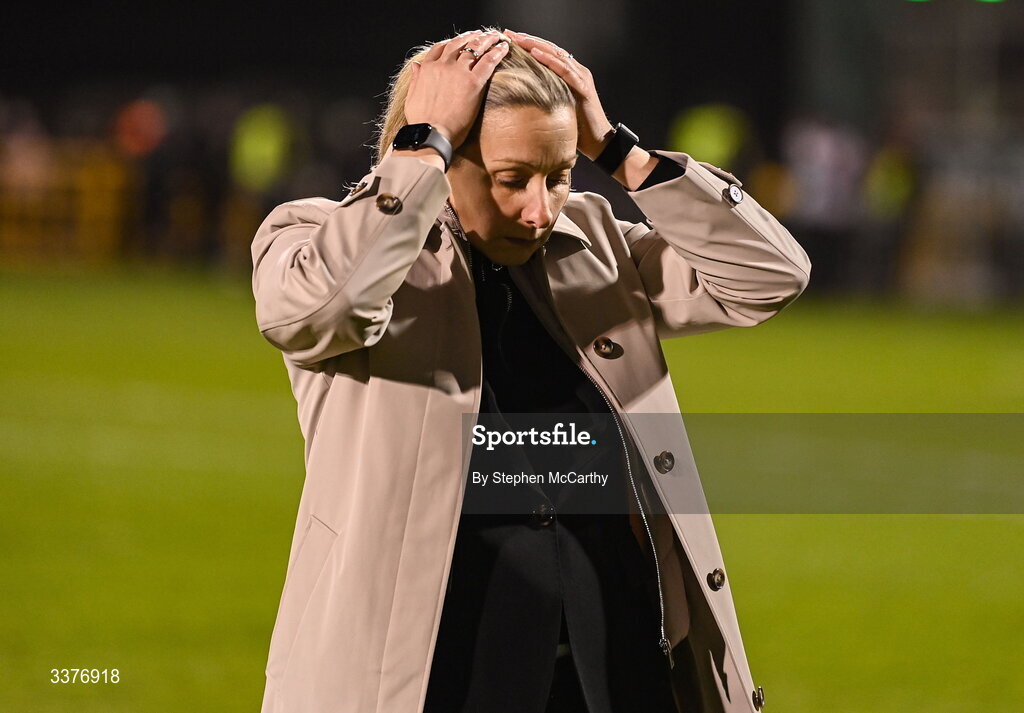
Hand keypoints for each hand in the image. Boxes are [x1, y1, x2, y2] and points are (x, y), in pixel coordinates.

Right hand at [404, 31, 509, 149]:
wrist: (431, 134)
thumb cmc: (422, 122)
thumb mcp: (412, 97)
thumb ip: (416, 79)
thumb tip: (417, 65)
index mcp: (428, 69)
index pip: (441, 47)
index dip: (452, 42)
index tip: (461, 41)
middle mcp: (443, 65)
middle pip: (459, 43)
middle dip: (471, 37)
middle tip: (481, 35)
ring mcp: (458, 72)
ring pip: (475, 47)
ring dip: (486, 39)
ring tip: (495, 37)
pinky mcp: (473, 82)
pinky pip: (488, 61)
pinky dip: (497, 51)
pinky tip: (504, 47)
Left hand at [505, 30, 613, 159]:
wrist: (598, 140)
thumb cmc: (577, 128)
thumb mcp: (556, 106)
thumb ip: (545, 96)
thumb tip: (522, 96)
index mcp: (570, 74)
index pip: (549, 54)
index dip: (530, 45)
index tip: (511, 40)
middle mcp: (577, 71)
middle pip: (551, 50)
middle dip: (530, 41)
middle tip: (510, 34)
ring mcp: (581, 77)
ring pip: (557, 55)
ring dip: (536, 45)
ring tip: (519, 39)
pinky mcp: (583, 87)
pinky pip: (565, 70)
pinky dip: (550, 60)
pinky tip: (536, 53)